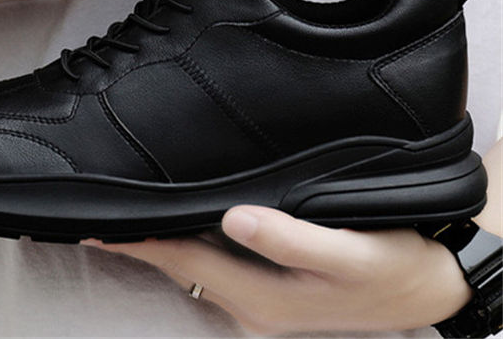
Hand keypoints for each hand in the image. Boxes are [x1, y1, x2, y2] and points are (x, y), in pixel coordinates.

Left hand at [88, 207, 472, 333]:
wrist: (426, 287)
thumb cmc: (390, 266)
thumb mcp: (347, 253)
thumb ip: (290, 239)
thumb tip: (234, 218)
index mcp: (262, 297)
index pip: (184, 259)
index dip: (139, 242)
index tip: (96, 225)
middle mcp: (252, 305)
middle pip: (180, 265)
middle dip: (138, 244)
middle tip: (95, 217)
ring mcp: (260, 302)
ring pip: (195, 267)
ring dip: (159, 245)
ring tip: (124, 219)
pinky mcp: (272, 291)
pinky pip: (215, 266)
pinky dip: (187, 247)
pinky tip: (178, 227)